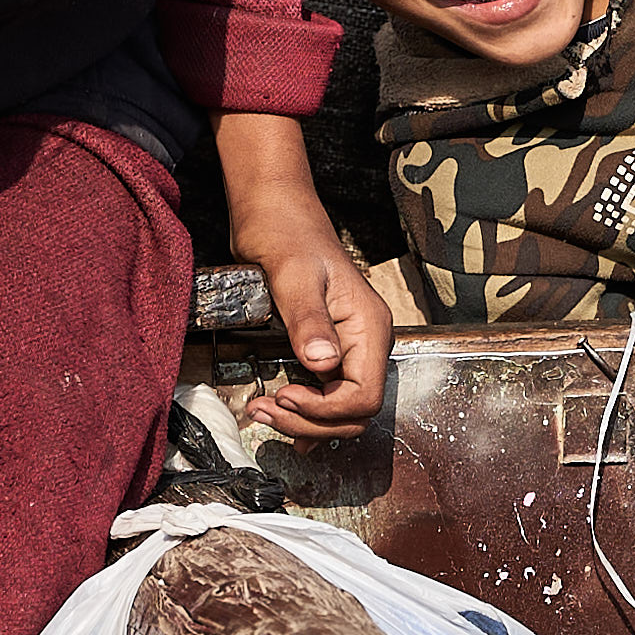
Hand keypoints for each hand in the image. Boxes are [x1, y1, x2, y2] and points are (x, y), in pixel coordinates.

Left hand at [211, 118, 392, 435]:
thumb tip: (322, 362)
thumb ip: (309, 319)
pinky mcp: (331, 348)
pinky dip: (308, 413)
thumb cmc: (286, 233)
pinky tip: (283, 413)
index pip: (365, 396)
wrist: (275, 211)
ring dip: (307, 422)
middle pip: (356, 411)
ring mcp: (351, 347)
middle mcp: (367, 341)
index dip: (325, 410)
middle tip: (267, 410)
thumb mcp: (293, 275)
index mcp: (369, 326)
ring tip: (265, 409)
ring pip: (343, 409)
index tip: (284, 397)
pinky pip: (330, 394)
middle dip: (313, 423)